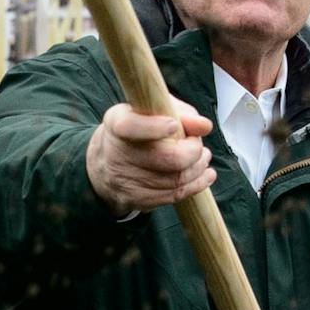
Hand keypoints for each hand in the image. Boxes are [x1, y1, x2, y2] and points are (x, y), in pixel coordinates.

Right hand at [85, 97, 214, 213]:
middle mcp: (116, 153)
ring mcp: (126, 180)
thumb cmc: (137, 129)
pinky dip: (196, 184)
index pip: (129, 127)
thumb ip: (180, 113)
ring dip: (198, 168)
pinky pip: (174, 195)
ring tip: (203, 157)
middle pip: (166, 158)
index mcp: (117, 124)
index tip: (174, 125)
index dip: (154, 127)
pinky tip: (204, 174)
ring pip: (176, 179)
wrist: (105, 163)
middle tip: (197, 144)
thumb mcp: (152, 110)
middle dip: (192, 151)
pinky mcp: (137, 199)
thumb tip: (204, 126)